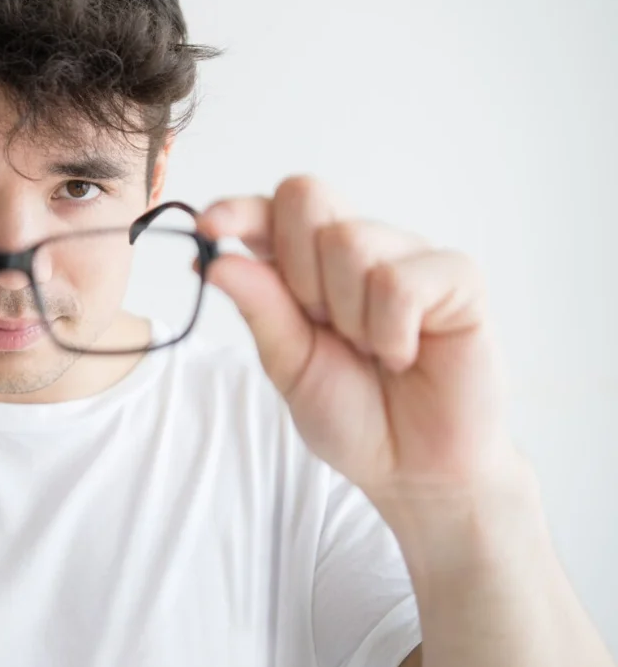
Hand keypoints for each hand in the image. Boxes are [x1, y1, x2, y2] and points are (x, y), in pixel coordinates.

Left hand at [202, 175, 513, 497]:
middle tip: (322, 325)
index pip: (270, 210)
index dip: (239, 210)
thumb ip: (260, 309)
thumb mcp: (289, 365)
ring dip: (347, 313)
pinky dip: (391, 331)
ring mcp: (409, 256)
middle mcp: (358, 247)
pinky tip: (405, 355)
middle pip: (307, 197)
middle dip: (297, 268)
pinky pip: (400, 280)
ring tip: (371, 350)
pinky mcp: (457, 277)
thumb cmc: (352, 413)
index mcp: (308, 263)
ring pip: (350, 241)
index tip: (209, 227)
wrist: (413, 468)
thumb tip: (213, 260)